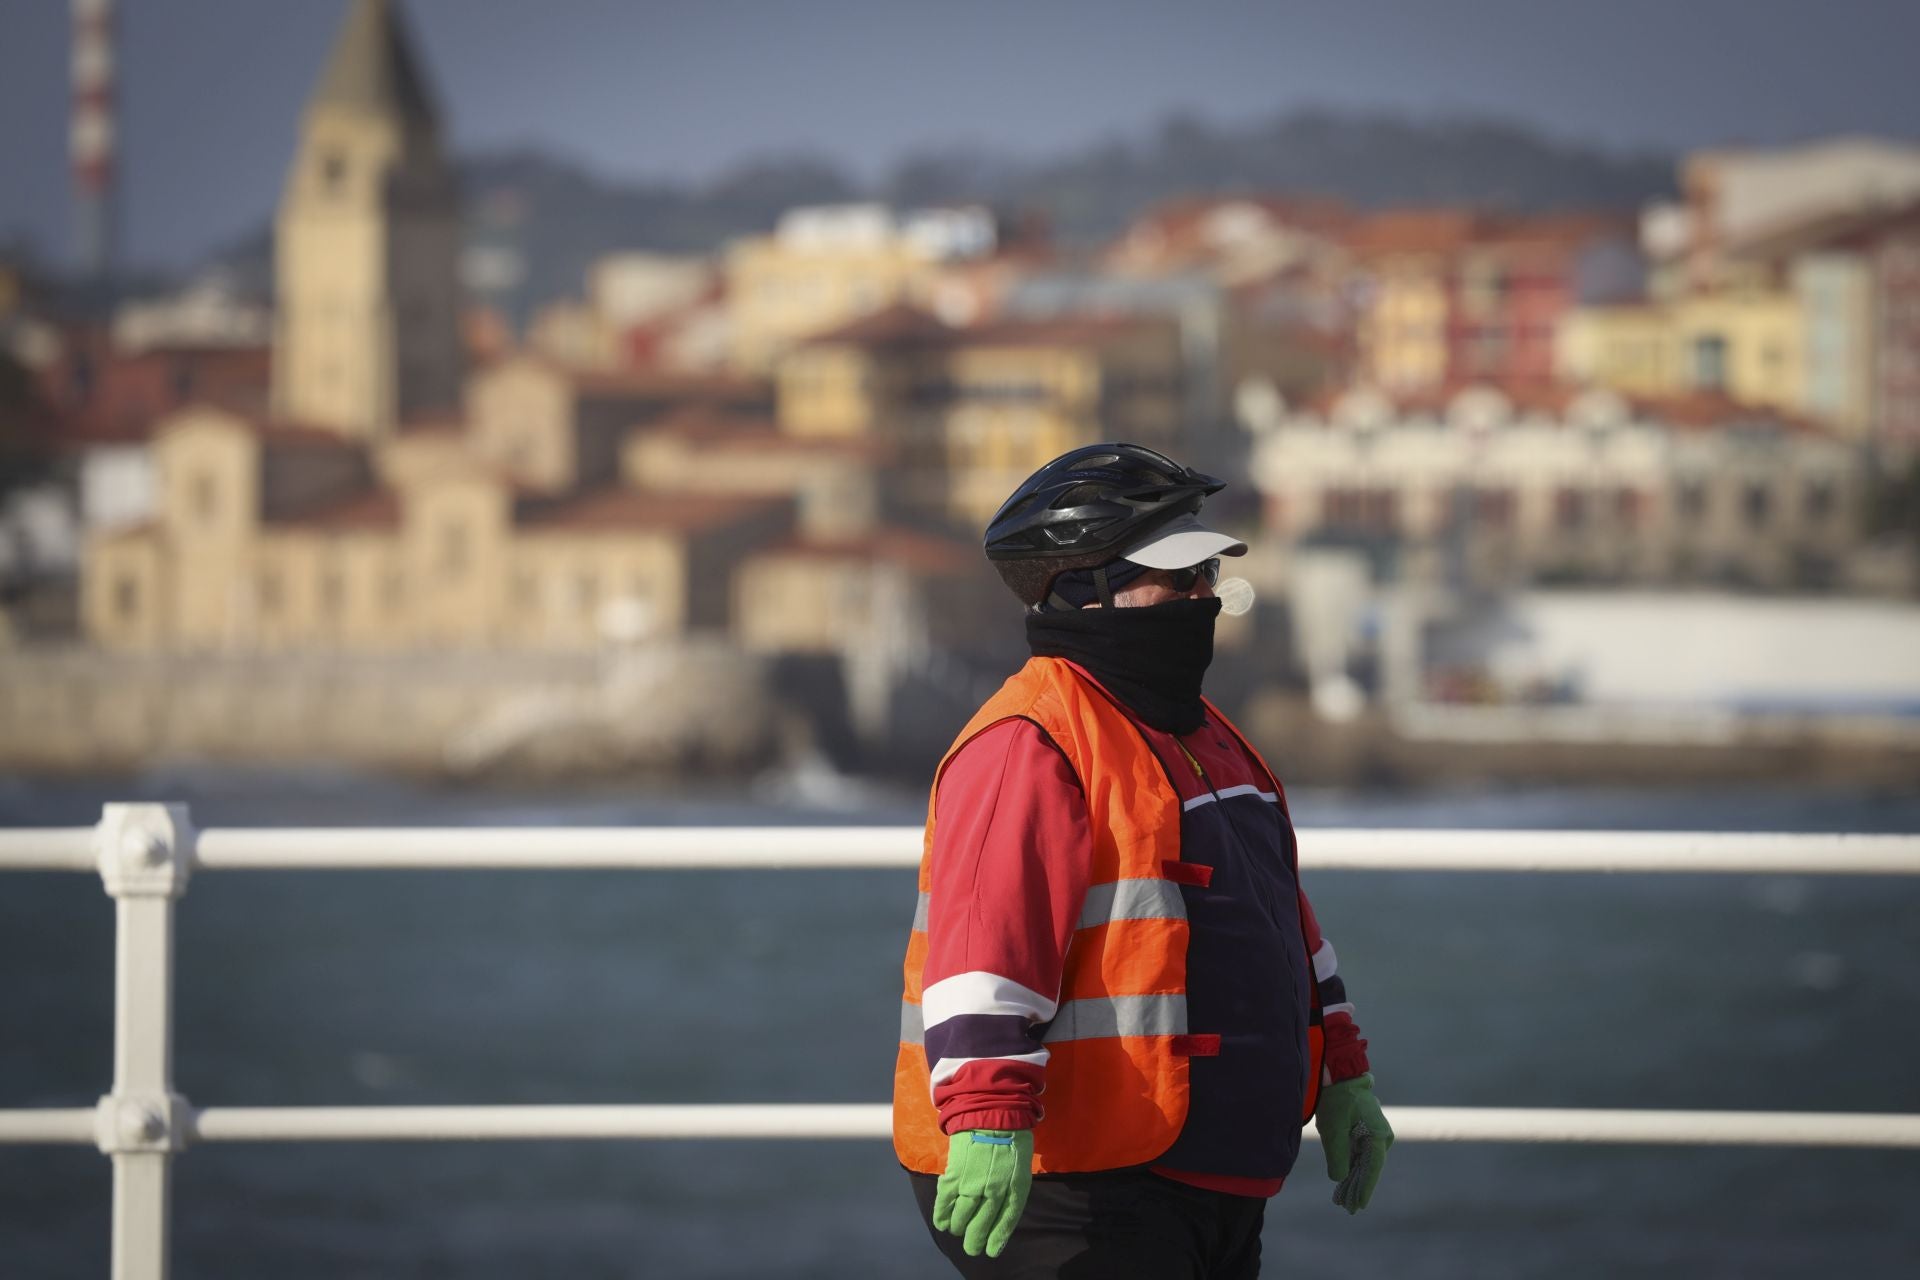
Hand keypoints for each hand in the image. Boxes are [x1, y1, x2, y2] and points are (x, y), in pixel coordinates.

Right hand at [932, 1128, 1033, 1257]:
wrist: (991, 1109)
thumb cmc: (1011, 1134)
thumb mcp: (1021, 1163)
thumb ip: (1012, 1185)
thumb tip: (1001, 1204)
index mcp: (1015, 1186)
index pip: (1007, 1220)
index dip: (998, 1237)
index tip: (991, 1251)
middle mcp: (995, 1189)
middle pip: (983, 1222)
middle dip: (975, 1238)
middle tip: (971, 1248)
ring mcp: (974, 1182)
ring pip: (963, 1214)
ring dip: (958, 1227)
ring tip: (956, 1231)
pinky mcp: (956, 1173)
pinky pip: (946, 1199)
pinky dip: (942, 1213)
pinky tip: (941, 1221)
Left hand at [1314, 1072, 1393, 1213]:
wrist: (1338, 1074)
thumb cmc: (1337, 1100)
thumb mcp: (1334, 1130)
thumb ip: (1338, 1156)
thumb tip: (1338, 1178)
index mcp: (1378, 1135)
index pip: (1372, 1169)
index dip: (1364, 1188)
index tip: (1358, 1205)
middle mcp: (1381, 1136)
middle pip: (1369, 1168)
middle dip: (1358, 1187)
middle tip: (1348, 1208)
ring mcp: (1373, 1133)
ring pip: (1363, 1162)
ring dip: (1354, 1178)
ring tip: (1344, 1199)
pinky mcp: (1364, 1130)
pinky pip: (1359, 1153)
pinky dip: (1351, 1165)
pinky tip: (1344, 1180)